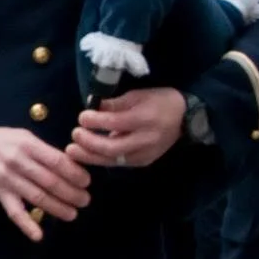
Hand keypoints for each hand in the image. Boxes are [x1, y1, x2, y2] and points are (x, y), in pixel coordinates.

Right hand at [0, 125, 91, 236]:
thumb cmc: (6, 141)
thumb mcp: (26, 137)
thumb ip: (47, 151)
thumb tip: (74, 167)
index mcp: (28, 145)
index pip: (56, 161)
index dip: (74, 173)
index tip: (86, 182)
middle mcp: (18, 162)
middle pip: (49, 181)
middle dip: (71, 193)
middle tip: (85, 200)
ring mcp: (8, 180)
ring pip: (37, 197)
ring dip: (57, 208)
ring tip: (73, 214)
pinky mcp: (0, 194)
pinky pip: (14, 212)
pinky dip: (26, 225)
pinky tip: (38, 235)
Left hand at [69, 87, 186, 170]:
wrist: (185, 119)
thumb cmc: (159, 102)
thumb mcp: (138, 95)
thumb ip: (115, 104)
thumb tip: (92, 108)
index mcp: (145, 119)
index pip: (116, 123)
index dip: (96, 121)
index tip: (82, 117)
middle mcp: (146, 139)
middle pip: (113, 147)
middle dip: (90, 143)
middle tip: (74, 135)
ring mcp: (145, 154)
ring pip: (114, 159)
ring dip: (90, 156)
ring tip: (73, 151)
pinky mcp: (143, 162)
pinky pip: (119, 163)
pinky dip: (102, 159)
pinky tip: (88, 154)